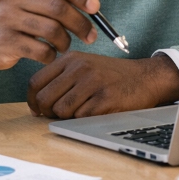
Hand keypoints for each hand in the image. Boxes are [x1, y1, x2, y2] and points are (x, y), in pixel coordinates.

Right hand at [0, 0, 98, 81]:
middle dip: (80, 23)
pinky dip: (52, 55)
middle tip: (91, 35)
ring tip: (65, 44)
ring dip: (66, 41)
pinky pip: (41, 50)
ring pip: (51, 30)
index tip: (95, 7)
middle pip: (57, 7)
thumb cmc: (15, 13)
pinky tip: (50, 53)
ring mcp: (5, 18)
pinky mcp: (5, 42)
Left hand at [27, 52, 178, 117]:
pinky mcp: (105, 99)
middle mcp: (79, 68)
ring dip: (67, 117)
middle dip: (48, 112)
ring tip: (82, 111)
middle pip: (45, 98)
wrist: (146, 77)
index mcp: (71, 59)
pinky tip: (96, 112)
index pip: (35, 82)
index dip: (32, 101)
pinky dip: (85, 121)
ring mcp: (92, 83)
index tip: (37, 110)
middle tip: (59, 115)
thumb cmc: (111, 76)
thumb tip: (36, 106)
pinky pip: (80, 118)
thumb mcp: (84, 66)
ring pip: (61, 111)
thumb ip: (61, 78)